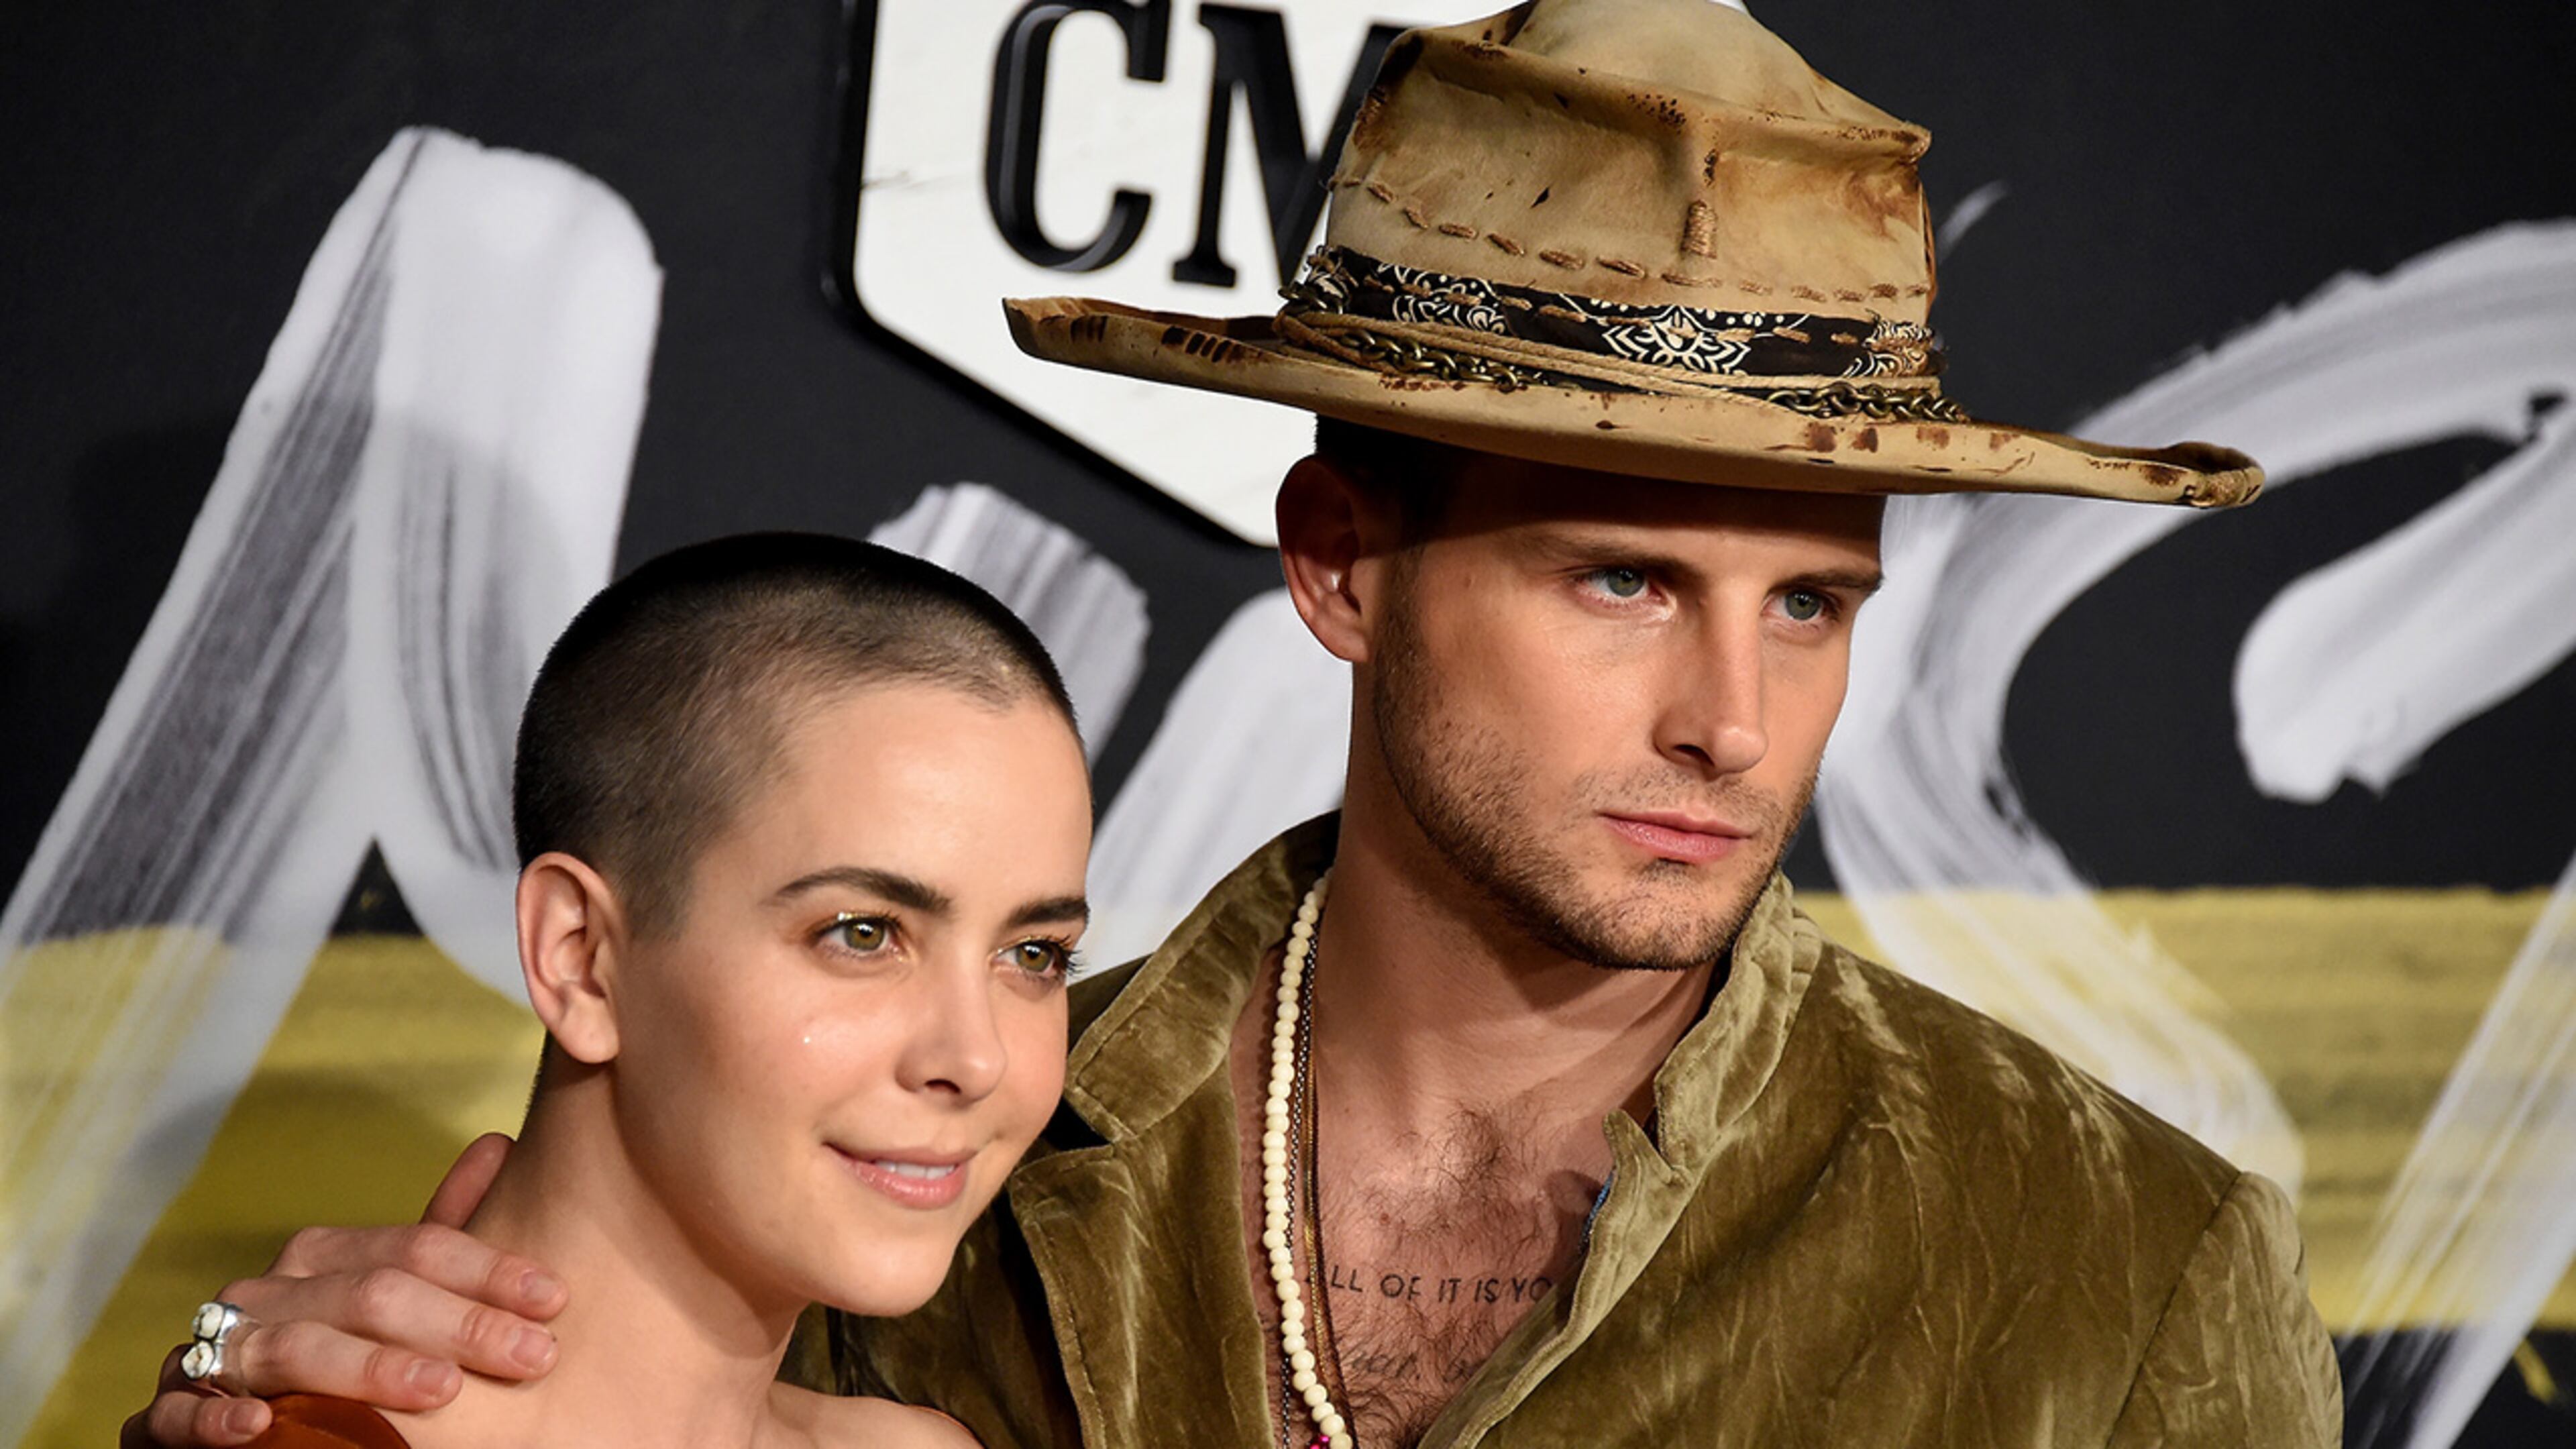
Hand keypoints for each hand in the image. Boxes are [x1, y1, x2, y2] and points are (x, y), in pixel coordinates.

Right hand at [120, 1134, 566, 1445]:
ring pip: (293, 1349)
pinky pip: (181, 1412)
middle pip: (371, 1294)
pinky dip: (215, 1418)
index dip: (490, 1270)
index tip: (556, 1299)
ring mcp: (213, 1353)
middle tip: (536, 1354)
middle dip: (461, 1325)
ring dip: (370, 1370)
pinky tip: (260, 1426)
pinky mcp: (166, 1417)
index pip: (415, 1248)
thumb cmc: (336, 1361)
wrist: (244, 1431)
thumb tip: (497, 1142)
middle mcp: (267, 1294)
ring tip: (443, 1390)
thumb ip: (443, 1234)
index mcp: (322, 1258)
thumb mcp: (394, 1301)